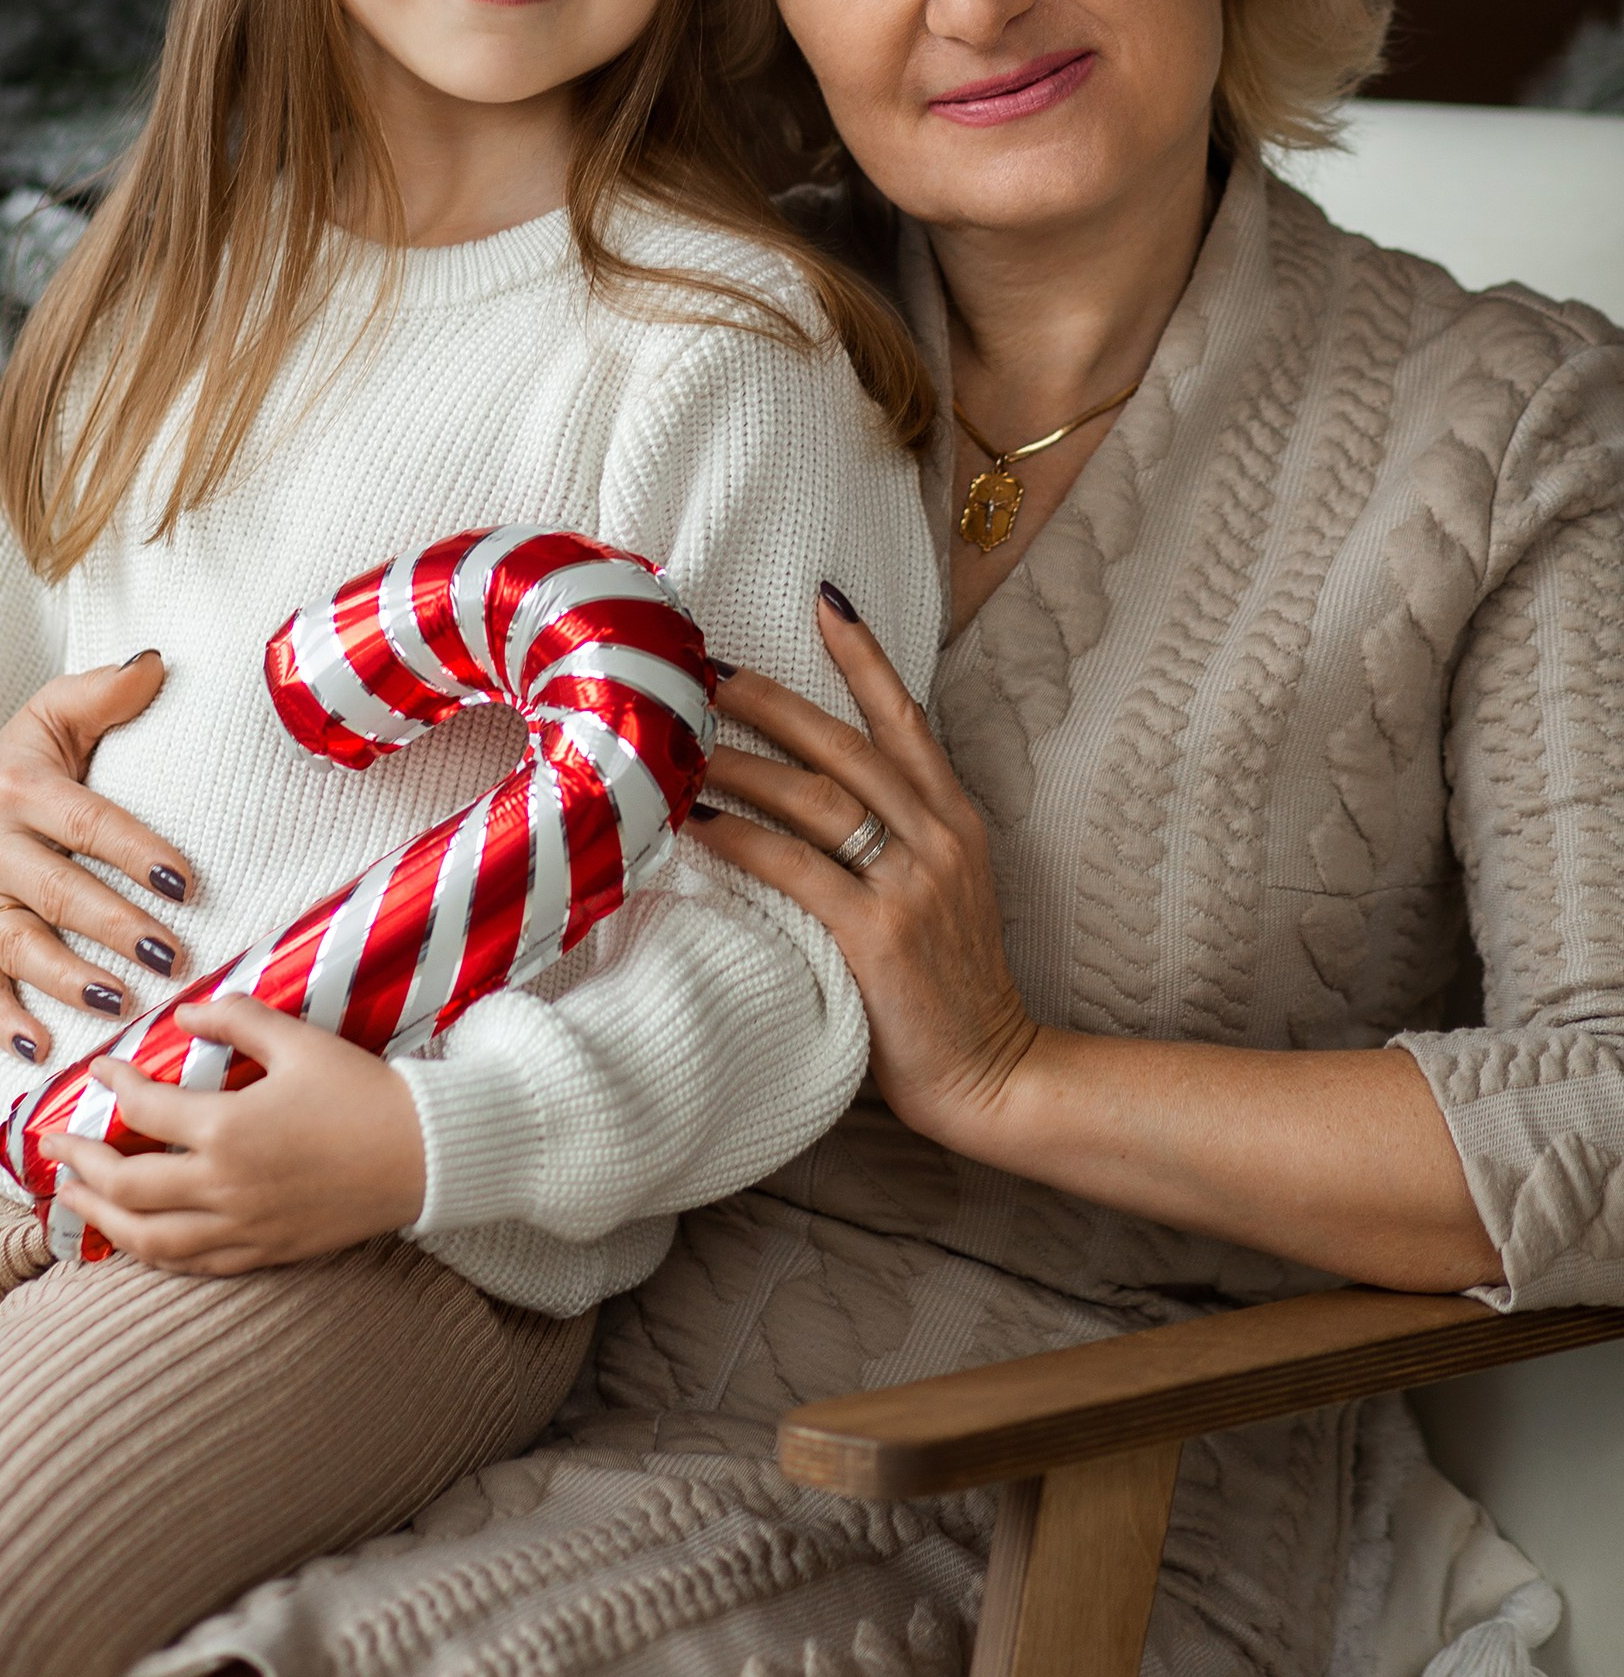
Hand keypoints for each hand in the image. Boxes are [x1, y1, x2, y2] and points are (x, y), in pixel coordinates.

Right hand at [0, 656, 195, 1062]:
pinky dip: (1, 1023)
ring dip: (69, 979)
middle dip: (118, 926)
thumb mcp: (63, 709)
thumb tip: (158, 663)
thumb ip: (107, 690)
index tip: (186, 882)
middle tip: (173, 955)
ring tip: (121, 1002)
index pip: (88, 824)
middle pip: (59, 892)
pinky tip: (41, 1049)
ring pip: (20, 945)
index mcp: (18, 784)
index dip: (136, 853)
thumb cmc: (36, 750)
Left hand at [45, 996, 428, 1274]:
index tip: (97, 1070)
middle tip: (53, 1146)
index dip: (112, 1086)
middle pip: (126, 1186)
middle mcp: (225, 1187)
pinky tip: (135, 1238)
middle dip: (80, 1164)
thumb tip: (187, 1008)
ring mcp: (242, 1229)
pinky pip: (191, 1265)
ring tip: (72, 1198)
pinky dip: (152, 1253)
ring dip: (100, 1219)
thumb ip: (237, 1018)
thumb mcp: (301, 1040)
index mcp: (229, 1129)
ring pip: (148, 1239)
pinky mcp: (264, 1253)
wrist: (426, 1154)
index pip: (143, 1110)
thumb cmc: (365, 1093)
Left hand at [691, 585, 1036, 1146]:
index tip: (826, 601)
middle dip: (771, 700)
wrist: (996, 1075)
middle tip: (709, 668)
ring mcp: (913, 884)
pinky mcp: (880, 934)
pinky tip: (697, 823)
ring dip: (740, 763)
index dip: (865, 657)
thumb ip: (898, 844)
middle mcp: (939, 838)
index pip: (906, 719)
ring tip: (679, 742)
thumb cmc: (950, 992)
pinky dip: (740, 840)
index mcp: (957, 821)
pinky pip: (794, 868)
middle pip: (844, 744)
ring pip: (813, 796)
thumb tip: (819, 801)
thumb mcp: (943, 896)